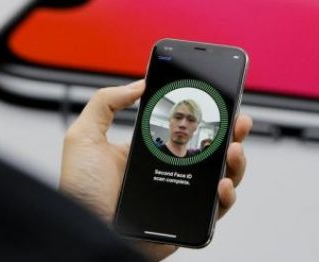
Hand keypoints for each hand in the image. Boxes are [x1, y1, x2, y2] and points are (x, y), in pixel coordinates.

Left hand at [59, 79, 252, 260]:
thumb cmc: (79, 194)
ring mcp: (181, 197)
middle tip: (239, 121)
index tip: (221, 99)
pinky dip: (227, 196)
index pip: (189, 129)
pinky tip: (222, 185)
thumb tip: (138, 83)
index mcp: (151, 152)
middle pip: (213, 150)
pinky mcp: (187, 222)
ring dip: (236, 161)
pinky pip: (217, 210)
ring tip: (233, 150)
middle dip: (232, 133)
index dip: (209, 115)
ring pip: (223, 177)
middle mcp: (170, 173)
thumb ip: (105, 103)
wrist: (83, 235)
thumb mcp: (84, 137)